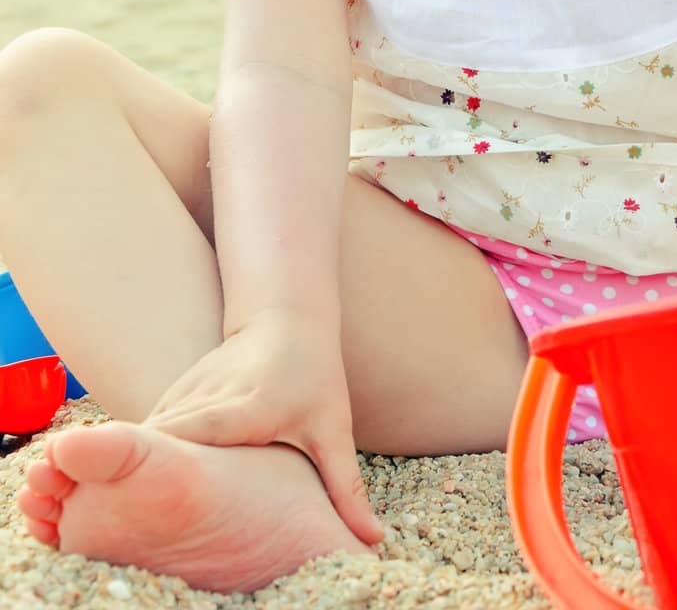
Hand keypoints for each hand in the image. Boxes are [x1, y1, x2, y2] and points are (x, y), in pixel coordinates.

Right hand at [143, 309, 383, 545]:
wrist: (286, 317)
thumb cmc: (315, 375)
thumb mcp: (334, 428)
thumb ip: (346, 487)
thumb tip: (373, 541)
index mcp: (249, 407)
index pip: (200, 432)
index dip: (171, 460)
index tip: (144, 496)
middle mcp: (212, 395)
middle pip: (165, 438)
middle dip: (143, 474)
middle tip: (124, 521)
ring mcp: (189, 387)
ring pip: (150, 433)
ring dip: (136, 466)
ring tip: (121, 510)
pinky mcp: (177, 388)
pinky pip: (150, 425)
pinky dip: (138, 453)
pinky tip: (128, 485)